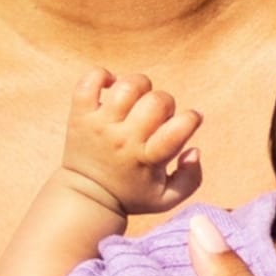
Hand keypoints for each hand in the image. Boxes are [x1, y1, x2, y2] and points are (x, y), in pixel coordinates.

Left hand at [61, 68, 202, 217]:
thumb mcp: (167, 199)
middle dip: (166, 104)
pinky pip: (90, 80)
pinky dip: (102, 75)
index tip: (189, 122)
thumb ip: (191, 178)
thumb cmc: (131, 195)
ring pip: (127, 86)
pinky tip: (112, 86)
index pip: (179, 128)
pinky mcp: (81, 115)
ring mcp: (101, 124)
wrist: (86, 197)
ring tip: (137, 100)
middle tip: (158, 117)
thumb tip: (194, 149)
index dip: (192, 119)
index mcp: (148, 158)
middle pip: (156, 101)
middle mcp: (125, 139)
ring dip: (140, 86)